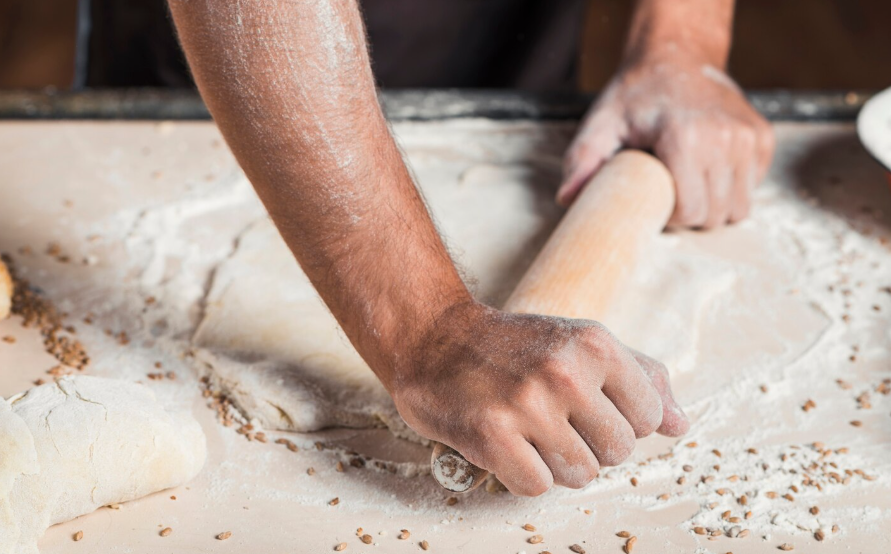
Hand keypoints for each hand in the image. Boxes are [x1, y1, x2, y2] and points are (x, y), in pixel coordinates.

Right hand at [389, 301, 688, 496]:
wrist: (435, 339)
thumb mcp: (582, 343)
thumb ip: (640, 378)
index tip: (587, 406)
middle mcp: (565, 372)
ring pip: (581, 475)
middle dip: (590, 444)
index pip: (647, 418)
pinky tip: (508, 444)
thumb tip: (679, 424)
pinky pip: (537, 487)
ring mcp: (527, 405)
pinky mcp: (492, 436)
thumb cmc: (513, 346)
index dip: (620, 420)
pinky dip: (523, 474)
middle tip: (552, 418)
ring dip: (556, 462)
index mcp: (595, 344)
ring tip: (529, 430)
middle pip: (618, 452)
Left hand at [558, 57, 774, 227]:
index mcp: (685, 138)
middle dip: (691, 216)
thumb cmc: (635, 96)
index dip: (670, 219)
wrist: (675, 58)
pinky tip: (709, 167)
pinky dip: (732, 187)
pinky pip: (753, 186)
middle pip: (716, 214)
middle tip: (669, 193)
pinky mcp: (762, 137)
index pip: (690, 212)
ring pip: (739, 207)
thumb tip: (567, 198)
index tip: (655, 202)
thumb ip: (582, 161)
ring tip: (689, 182)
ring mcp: (748, 136)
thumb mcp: (601, 125)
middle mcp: (724, 137)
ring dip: (714, 205)